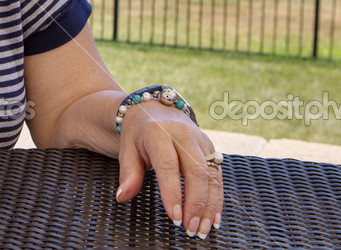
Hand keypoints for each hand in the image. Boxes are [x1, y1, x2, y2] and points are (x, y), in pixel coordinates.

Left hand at [115, 100, 222, 239]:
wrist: (154, 110)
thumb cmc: (138, 134)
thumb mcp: (127, 149)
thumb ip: (128, 174)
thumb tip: (122, 196)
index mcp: (159, 133)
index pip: (168, 166)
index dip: (173, 192)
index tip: (174, 216)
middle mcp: (184, 135)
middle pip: (196, 171)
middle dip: (195, 204)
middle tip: (191, 229)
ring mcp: (200, 141)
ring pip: (210, 175)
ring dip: (209, 205)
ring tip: (203, 229)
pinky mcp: (210, 148)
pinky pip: (217, 175)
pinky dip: (217, 199)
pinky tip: (214, 218)